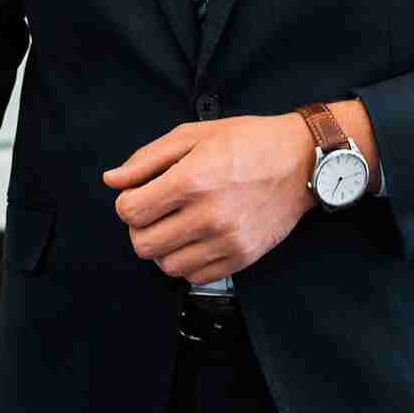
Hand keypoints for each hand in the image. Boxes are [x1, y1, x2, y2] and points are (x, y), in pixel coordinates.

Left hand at [102, 115, 316, 284]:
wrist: (301, 162)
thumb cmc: (248, 142)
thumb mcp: (192, 135)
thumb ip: (146, 159)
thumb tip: (112, 180)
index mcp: (191, 181)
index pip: (130, 211)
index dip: (126, 203)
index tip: (138, 195)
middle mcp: (208, 216)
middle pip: (143, 244)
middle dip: (139, 228)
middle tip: (153, 212)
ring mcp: (227, 241)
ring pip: (167, 266)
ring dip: (162, 248)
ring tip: (174, 226)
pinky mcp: (243, 257)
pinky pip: (196, 277)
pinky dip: (187, 263)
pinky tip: (194, 239)